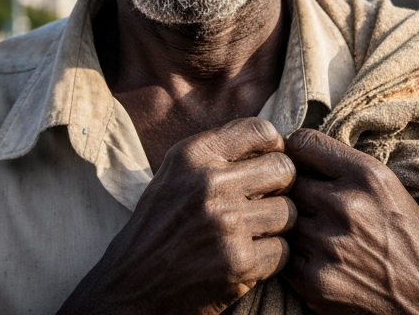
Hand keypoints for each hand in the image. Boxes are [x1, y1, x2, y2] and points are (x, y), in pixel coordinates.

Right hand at [56, 117, 296, 314]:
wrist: (130, 287)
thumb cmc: (158, 228)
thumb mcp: (175, 174)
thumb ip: (218, 152)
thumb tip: (272, 139)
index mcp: (193, 155)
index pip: (261, 130)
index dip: (274, 148)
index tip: (268, 164)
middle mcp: (209, 184)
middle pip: (284, 170)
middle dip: (280, 188)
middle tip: (262, 204)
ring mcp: (225, 223)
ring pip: (288, 212)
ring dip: (274, 227)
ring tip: (248, 234)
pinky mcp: (239, 262)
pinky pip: (283, 250)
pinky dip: (270, 258)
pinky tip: (245, 259)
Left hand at [282, 129, 418, 314]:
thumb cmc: (407, 239)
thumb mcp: (389, 188)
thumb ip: (345, 168)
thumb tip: (296, 153)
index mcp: (367, 175)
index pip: (302, 142)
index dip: (296, 153)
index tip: (299, 165)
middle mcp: (346, 204)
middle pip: (288, 182)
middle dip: (296, 192)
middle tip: (312, 206)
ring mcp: (327, 243)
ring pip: (283, 219)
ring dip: (294, 226)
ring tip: (320, 235)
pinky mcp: (314, 280)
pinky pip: (282, 255)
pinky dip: (294, 257)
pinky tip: (318, 259)